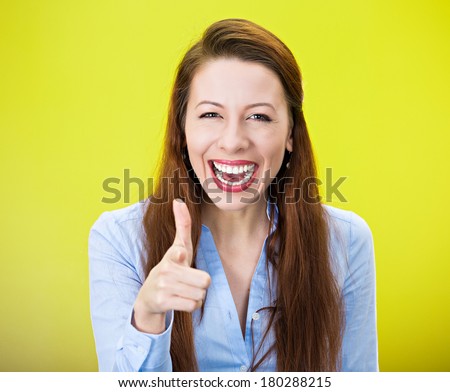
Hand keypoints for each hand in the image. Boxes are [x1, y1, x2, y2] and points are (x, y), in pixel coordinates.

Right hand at [133, 199, 210, 332]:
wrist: (149, 297)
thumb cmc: (170, 269)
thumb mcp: (178, 247)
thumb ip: (182, 225)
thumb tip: (178, 201)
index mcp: (172, 255)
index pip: (180, 252)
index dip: (181, 255)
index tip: (178, 254)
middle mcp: (165, 269)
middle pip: (205, 280)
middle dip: (202, 284)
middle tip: (189, 282)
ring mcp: (163, 287)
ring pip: (200, 294)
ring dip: (197, 295)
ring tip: (184, 291)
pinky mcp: (163, 302)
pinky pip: (193, 305)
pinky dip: (191, 305)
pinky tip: (180, 300)